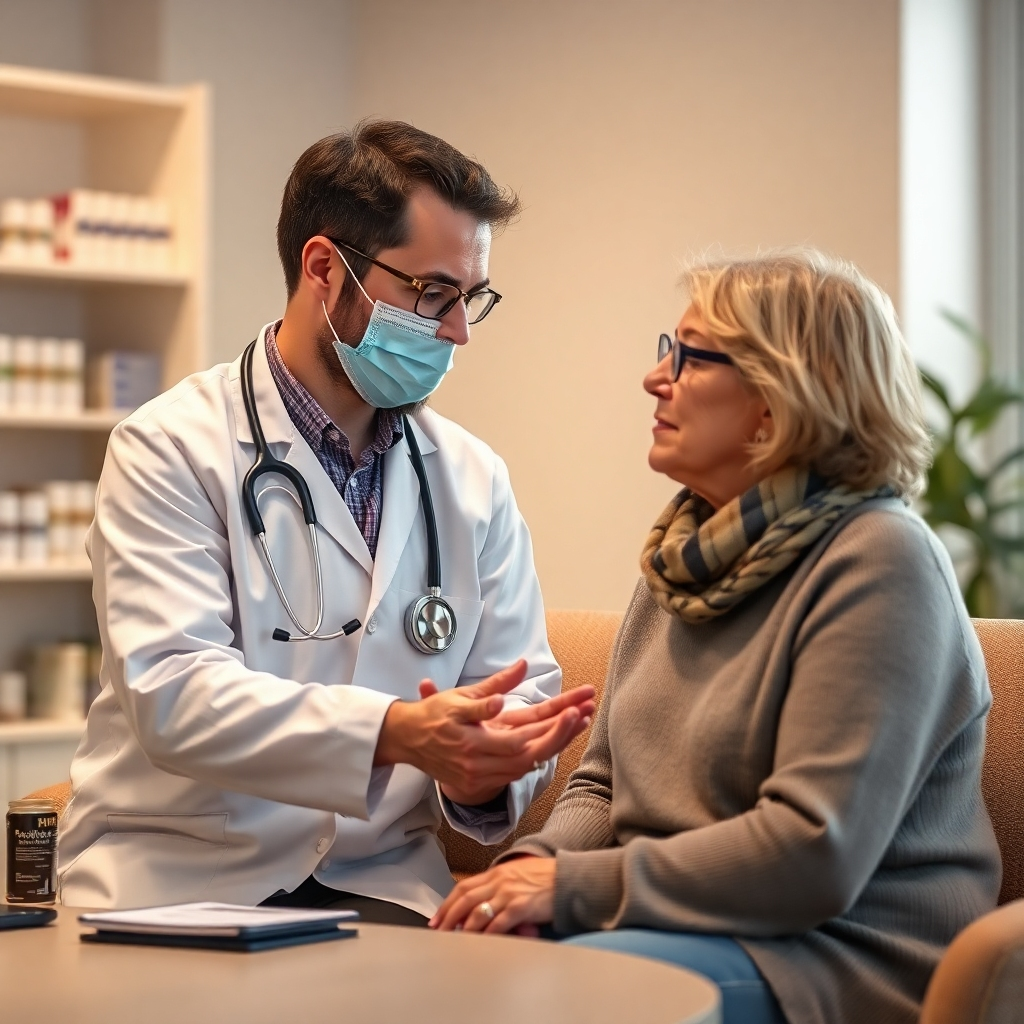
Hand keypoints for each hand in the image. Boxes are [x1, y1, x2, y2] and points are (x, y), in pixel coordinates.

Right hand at [421, 679, 595, 805]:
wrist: (405, 741)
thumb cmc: (432, 715)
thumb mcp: (461, 696)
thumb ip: (494, 686)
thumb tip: (521, 667)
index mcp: (473, 742)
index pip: (521, 741)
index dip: (549, 728)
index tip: (573, 710)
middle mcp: (478, 764)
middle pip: (530, 757)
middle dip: (561, 735)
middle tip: (584, 714)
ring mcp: (478, 776)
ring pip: (525, 767)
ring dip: (553, 745)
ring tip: (579, 722)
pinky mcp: (477, 783)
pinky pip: (513, 773)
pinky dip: (535, 757)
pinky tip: (554, 741)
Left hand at [429, 856, 555, 933]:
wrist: (568, 877)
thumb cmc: (546, 877)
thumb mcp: (518, 874)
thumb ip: (499, 885)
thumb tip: (482, 903)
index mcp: (497, 873)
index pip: (464, 886)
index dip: (447, 903)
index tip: (437, 917)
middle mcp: (499, 881)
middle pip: (465, 899)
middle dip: (448, 917)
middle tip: (439, 931)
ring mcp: (509, 894)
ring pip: (477, 912)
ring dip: (464, 929)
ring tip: (456, 940)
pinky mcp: (521, 907)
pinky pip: (498, 923)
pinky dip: (486, 934)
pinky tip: (480, 943)